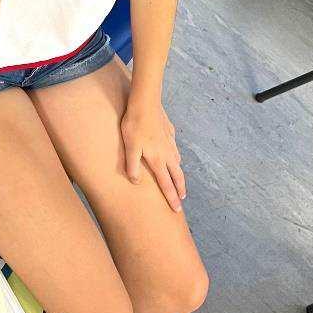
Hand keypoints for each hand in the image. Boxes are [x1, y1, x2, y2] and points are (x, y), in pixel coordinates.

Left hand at [120, 94, 185, 212]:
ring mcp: (170, 142)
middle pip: (177, 175)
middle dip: (180, 189)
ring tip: (177, 179)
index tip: (177, 209)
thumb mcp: (130, 147)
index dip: (172, 197)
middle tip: (182, 199)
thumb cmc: (134, 125)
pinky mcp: (169, 131)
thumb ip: (132, 166)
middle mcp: (167, 153)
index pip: (166, 183)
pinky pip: (174, 148)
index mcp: (158, 159)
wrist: (145, 103)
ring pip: (177, 161)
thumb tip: (136, 182)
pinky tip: (172, 154)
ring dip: (178, 173)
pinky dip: (175, 156)